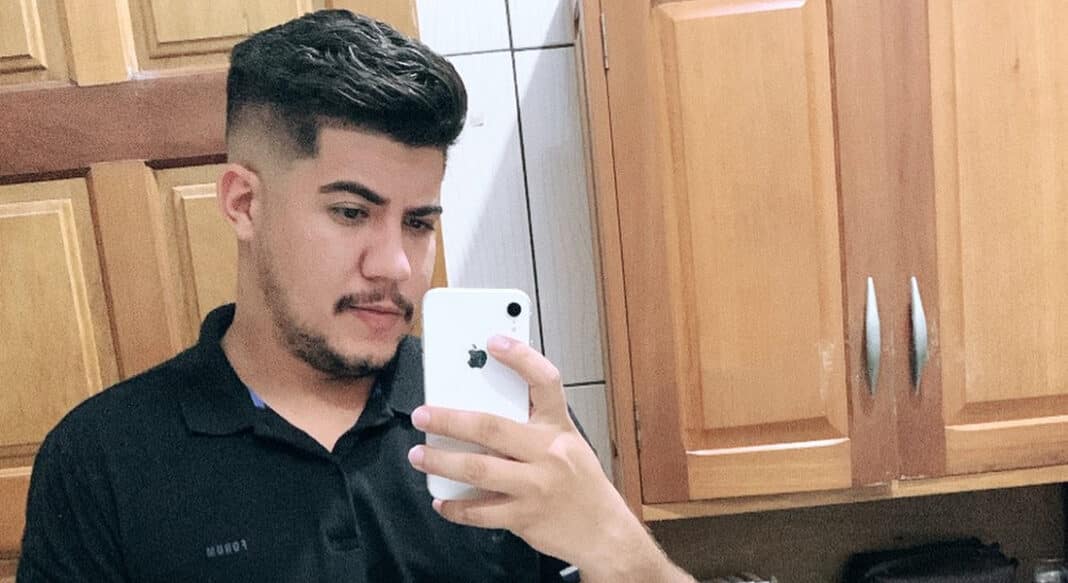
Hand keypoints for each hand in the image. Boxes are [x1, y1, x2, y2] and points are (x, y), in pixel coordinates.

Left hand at [407, 336, 692, 581]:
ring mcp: (537, 487)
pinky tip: (440, 500)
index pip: (544, 382)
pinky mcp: (525, 517)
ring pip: (479, 470)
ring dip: (442, 462)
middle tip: (422, 415)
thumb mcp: (567, 443)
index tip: (494, 340)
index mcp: (559, 427)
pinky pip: (481, 512)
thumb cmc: (579, 482)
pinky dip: (456, 507)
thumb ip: (533, 426)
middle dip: (450, 420)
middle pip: (492, 428)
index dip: (521, 358)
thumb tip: (482, 405)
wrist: (604, 533)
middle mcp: (549, 452)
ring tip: (418, 456)